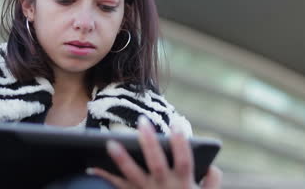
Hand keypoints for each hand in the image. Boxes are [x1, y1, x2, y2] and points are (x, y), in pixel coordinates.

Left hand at [91, 116, 221, 188]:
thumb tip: (212, 166)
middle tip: (142, 122)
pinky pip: (119, 187)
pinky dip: (105, 177)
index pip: (184, 160)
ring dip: (122, 158)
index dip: (181, 143)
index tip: (177, 124)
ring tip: (110, 142)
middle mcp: (164, 187)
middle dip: (149, 142)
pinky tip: (91, 167)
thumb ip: (212, 183)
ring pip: (133, 175)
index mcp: (183, 184)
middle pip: (156, 163)